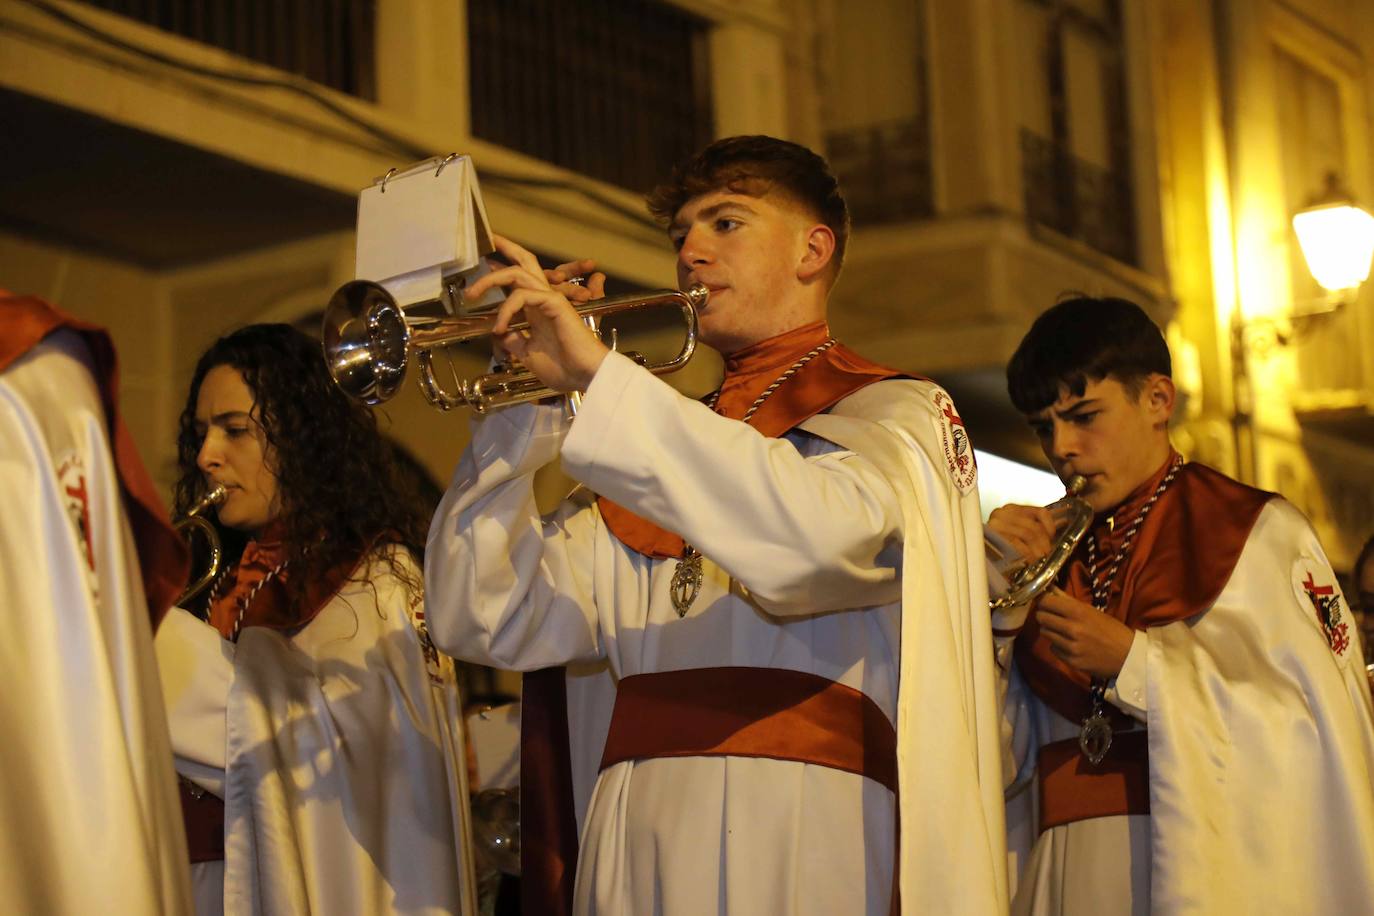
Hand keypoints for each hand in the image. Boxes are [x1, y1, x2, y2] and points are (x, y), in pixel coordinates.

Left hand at [465, 235, 610, 392]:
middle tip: (488, 238)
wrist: (585, 378)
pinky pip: (522, 296)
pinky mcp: (555, 303)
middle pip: (524, 262)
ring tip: (471, 294)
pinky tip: (500, 327)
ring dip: (490, 280)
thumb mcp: (528, 354)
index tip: (483, 263)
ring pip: (517, 274)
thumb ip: (514, 339)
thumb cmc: (563, 369)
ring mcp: (550, 299)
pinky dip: (506, 310)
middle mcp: (543, 299)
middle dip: (505, 247)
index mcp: (537, 309)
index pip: (517, 282)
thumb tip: (499, 333)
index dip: (500, 271)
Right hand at [987, 503, 1057, 565]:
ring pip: (1027, 534)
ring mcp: (996, 523)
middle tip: (1046, 554)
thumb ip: (1033, 528)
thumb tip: (1061, 524)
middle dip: (1044, 542)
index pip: (1040, 512)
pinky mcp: (992, 535)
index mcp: (1012, 509)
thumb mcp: (1017, 532)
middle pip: (1034, 526)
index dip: (1050, 526)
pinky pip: (1016, 543)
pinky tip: (1028, 561)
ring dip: (1036, 550)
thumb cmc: (999, 545)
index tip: (1052, 538)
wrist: (977, 557)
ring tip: (1038, 559)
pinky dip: (1026, 553)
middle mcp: (1003, 512)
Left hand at [1035, 587, 1133, 678]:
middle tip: (1051, 617)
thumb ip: (1070, 602)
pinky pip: (1053, 649)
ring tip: (1063, 632)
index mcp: (1078, 612)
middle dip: (1044, 616)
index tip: (1046, 603)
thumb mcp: (1093, 612)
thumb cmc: (1112, 630)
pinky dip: (1058, 646)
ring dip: (1051, 631)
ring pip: (1045, 633)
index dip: (1043, 601)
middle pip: (1041, 618)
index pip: (1046, 602)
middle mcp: (1072, 628)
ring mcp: (1071, 647)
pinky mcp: (1071, 661)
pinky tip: (1070, 645)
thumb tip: (1050, 591)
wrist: (1129, 656)